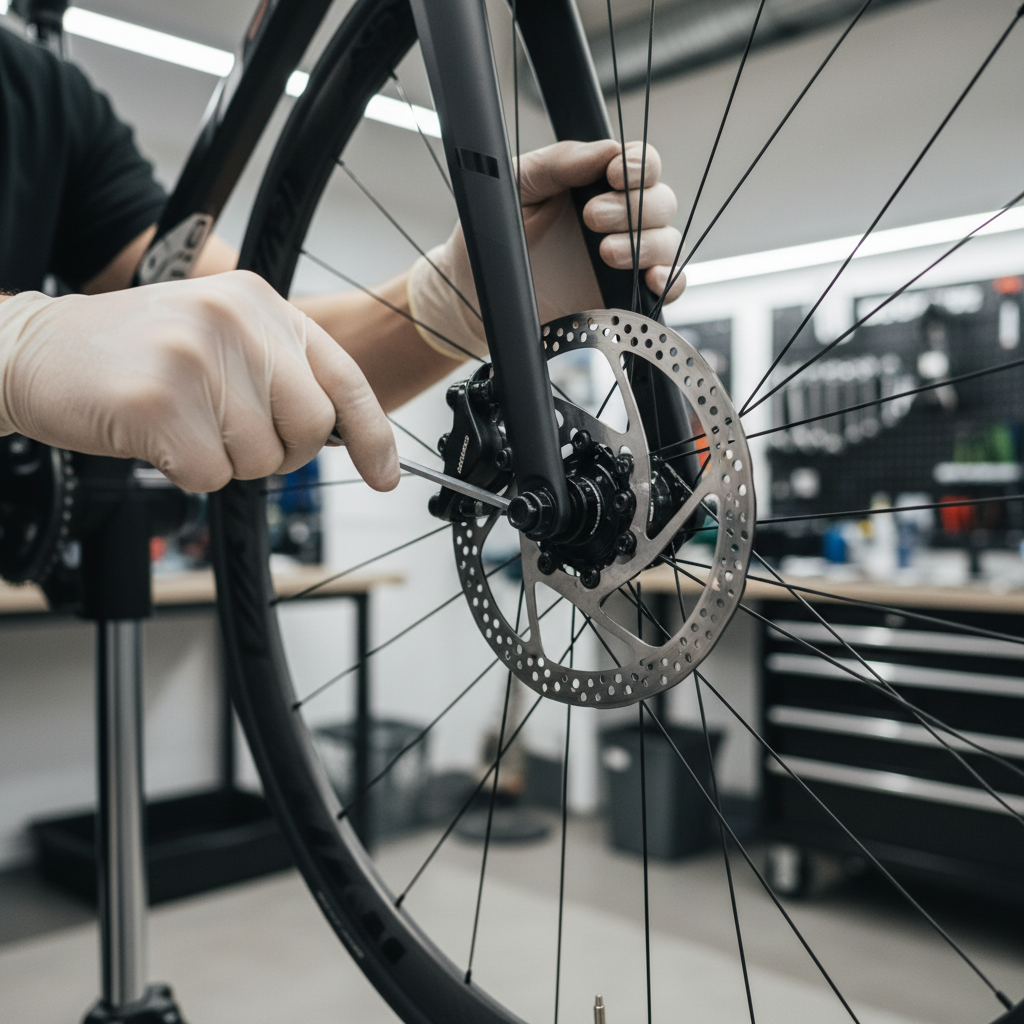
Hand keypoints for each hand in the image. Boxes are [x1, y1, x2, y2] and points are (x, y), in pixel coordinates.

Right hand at [0, 271, 398, 492]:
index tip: (385, 475)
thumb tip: (341, 435)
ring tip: (183, 423)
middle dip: (279, 451)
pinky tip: (157, 439)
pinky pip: (213, 476)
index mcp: (261, 303)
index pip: (345, 377)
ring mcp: (197, 356)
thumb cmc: (135, 355)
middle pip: (309, 427)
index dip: (372, 435)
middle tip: (230, 434)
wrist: (34, 350)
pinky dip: (189, 474)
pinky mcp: (160, 400)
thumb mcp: (220, 339)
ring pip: (261, 458)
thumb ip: (280, 373)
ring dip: (226, 460)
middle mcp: (236, 320)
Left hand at [407, 140, 685, 359]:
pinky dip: (670, 281)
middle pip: (661, 201)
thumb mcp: (516, 185)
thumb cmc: (495, 236)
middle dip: (634, 207)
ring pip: (668, 241)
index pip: (641, 164)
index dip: (638, 165)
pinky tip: (649, 280)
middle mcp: (619, 220)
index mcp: (596, 185)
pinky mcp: (624, 297)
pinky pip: (668, 287)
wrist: (478, 295)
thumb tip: (605, 151)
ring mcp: (625, 260)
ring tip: (605, 253)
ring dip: (646, 244)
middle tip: (591, 218)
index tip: (613, 174)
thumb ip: (558, 163)